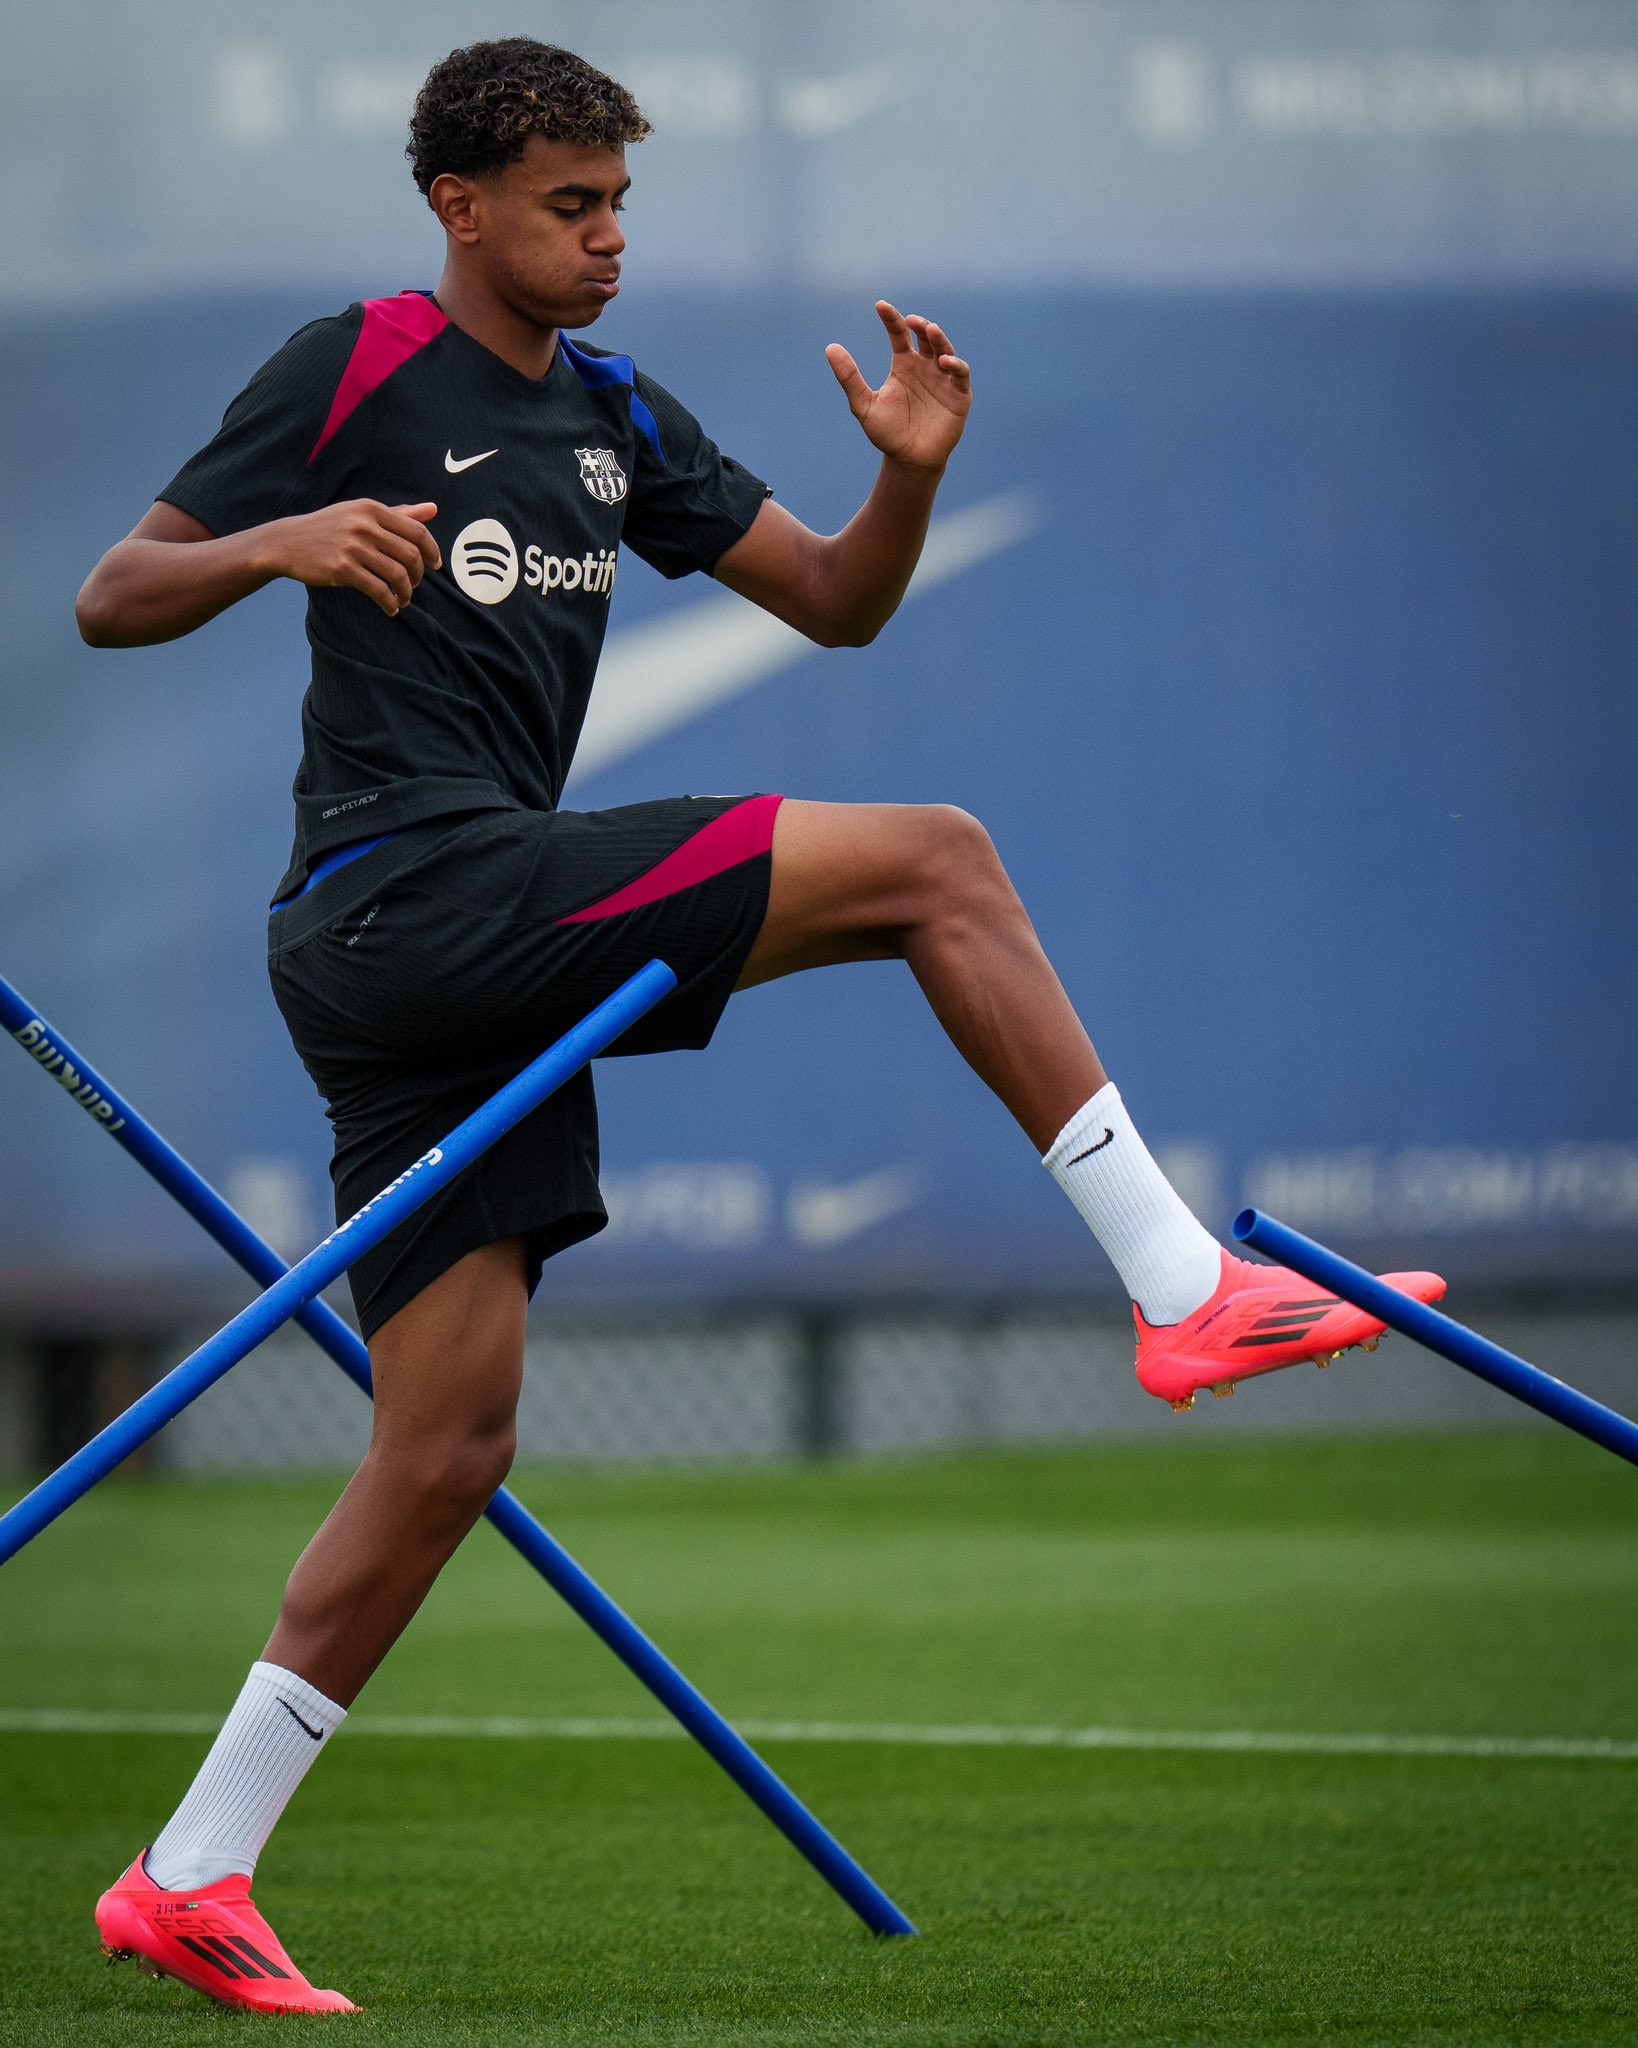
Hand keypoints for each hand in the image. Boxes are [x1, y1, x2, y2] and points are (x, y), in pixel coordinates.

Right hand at [262, 500, 440, 615]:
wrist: (286, 542)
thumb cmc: (329, 528)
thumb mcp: (361, 514)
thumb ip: (398, 513)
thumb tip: (433, 509)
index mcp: (372, 509)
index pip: (416, 530)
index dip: (432, 551)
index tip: (436, 565)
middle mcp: (364, 525)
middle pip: (410, 555)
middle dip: (418, 575)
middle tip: (414, 585)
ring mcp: (353, 547)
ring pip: (397, 575)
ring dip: (406, 593)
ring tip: (402, 600)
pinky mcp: (342, 569)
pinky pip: (379, 590)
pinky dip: (389, 603)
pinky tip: (390, 608)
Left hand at [825, 302, 970, 474]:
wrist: (908, 461)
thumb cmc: (887, 433)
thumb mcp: (864, 405)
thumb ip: (850, 378)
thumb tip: (830, 348)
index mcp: (903, 365)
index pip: (899, 334)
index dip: (891, 319)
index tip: (880, 306)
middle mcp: (924, 366)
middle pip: (925, 337)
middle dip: (920, 325)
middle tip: (911, 320)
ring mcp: (943, 379)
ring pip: (944, 349)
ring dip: (939, 339)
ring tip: (930, 329)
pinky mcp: (959, 395)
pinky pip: (960, 374)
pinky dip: (955, 365)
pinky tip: (944, 361)